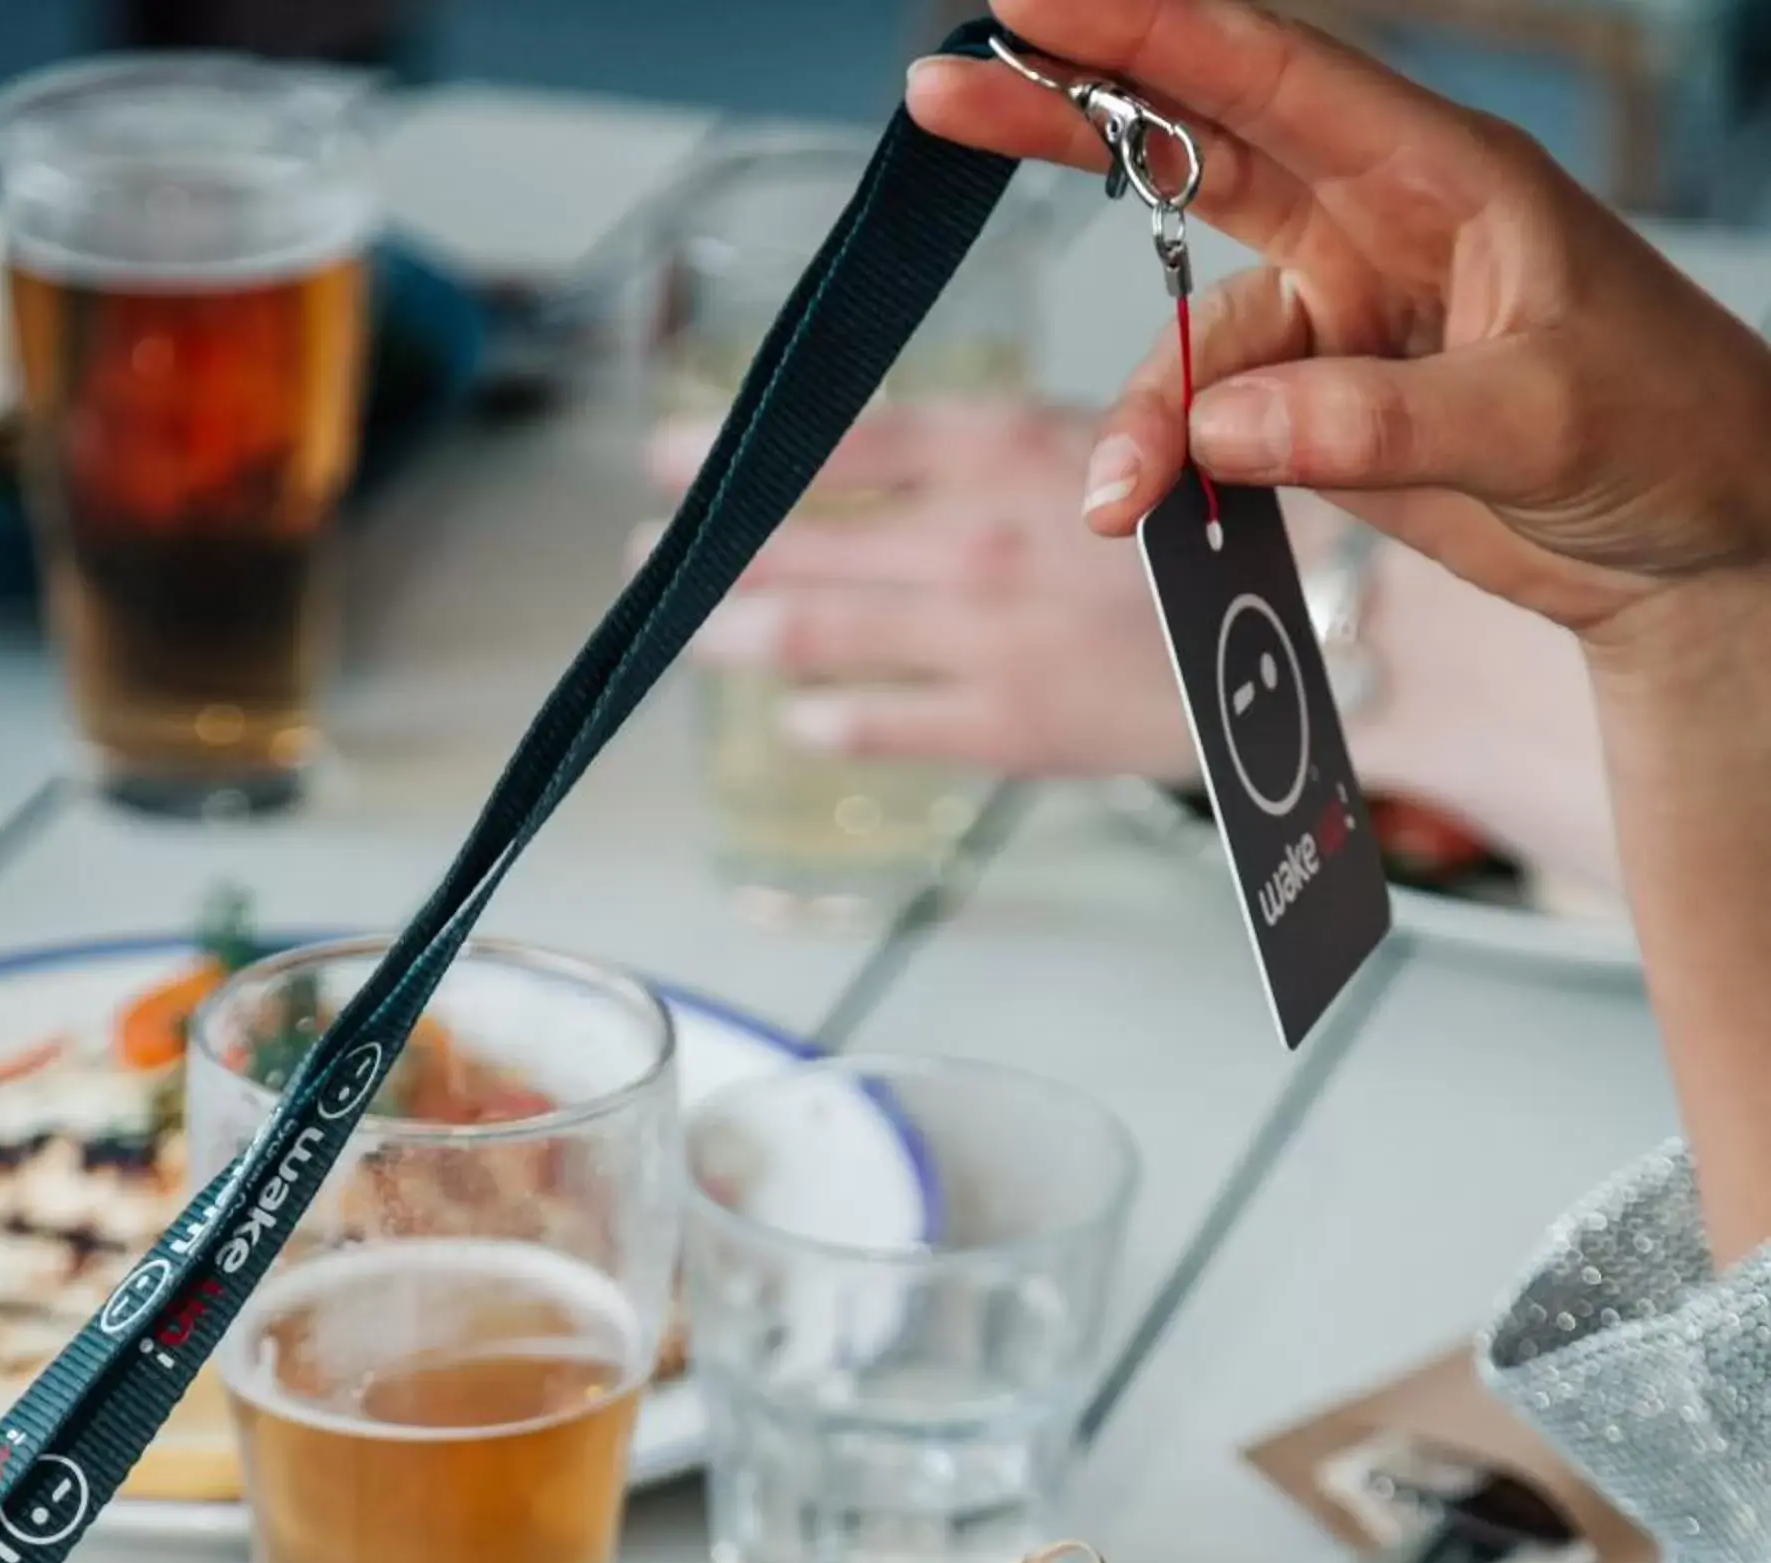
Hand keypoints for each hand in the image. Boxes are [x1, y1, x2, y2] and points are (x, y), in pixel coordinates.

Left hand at [643, 401, 1192, 776]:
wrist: (1312, 622)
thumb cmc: (1224, 523)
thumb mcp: (1110, 439)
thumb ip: (995, 456)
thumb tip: (892, 462)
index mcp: (999, 447)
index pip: (832, 441)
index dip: (738, 451)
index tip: (667, 455)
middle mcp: (972, 538)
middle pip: (801, 542)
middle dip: (711, 549)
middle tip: (647, 558)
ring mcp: (981, 639)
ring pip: (819, 632)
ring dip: (737, 630)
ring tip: (686, 627)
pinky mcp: (1006, 726)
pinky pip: (886, 720)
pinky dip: (828, 716)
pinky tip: (794, 716)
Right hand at [907, 0, 1770, 644]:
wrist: (1694, 545)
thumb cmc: (1666, 429)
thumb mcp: (1541, 416)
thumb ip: (1381, 424)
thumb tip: (1227, 430)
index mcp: (1439, 173)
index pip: (1276, 71)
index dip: (1153, 29)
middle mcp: (1374, 228)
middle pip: (1193, 151)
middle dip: (1071, 122)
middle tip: (947, 92)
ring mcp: (1339, 326)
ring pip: (1193, 342)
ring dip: (1143, 417)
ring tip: (1118, 499)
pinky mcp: (1320, 418)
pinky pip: (1214, 431)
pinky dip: (1174, 472)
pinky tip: (1149, 510)